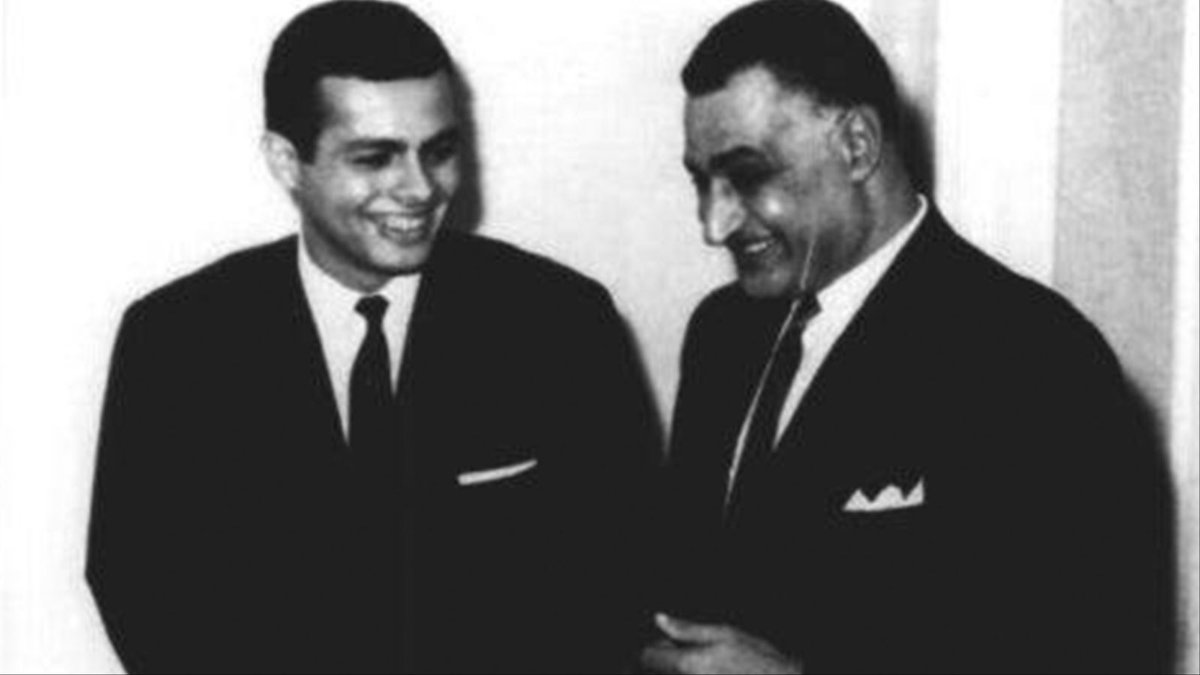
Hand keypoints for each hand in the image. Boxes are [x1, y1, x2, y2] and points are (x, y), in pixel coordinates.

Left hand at [638, 613, 801, 674]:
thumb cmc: (758, 660)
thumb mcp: (724, 634)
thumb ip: (687, 630)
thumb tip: (659, 619)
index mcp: (687, 664)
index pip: (646, 657)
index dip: (655, 648)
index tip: (669, 646)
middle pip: (654, 671)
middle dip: (664, 663)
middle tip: (685, 657)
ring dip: (676, 670)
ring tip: (702, 668)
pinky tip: (707, 674)